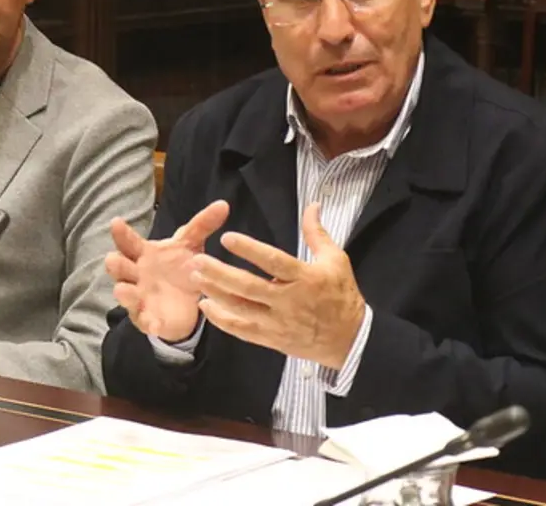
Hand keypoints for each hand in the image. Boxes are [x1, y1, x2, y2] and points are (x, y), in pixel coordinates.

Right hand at [105, 200, 229, 341]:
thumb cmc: (179, 266)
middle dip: (115, 265)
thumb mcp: (191, 244)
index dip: (121, 233)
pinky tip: (154, 325)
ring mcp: (139, 298)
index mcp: (143, 254)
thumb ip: (202, 225)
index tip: (116, 222)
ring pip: (126, 296)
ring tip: (123, 290)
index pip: (129, 242)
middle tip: (113, 259)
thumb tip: (224, 204)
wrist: (186, 301)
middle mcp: (136, 275)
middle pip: (120, 269)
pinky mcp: (149, 319)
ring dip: (124, 294)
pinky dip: (149, 323)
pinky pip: (145, 322)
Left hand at [191, 203, 365, 370]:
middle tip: (197, 261)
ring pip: (241, 308)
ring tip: (196, 278)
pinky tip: (207, 306)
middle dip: (220, 273)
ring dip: (216, 293)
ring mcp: (278, 322)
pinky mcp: (272, 339)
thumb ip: (317, 233)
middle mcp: (289, 301)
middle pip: (249, 286)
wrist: (349, 339)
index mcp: (305, 278)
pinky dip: (222, 319)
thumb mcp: (336, 260)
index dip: (249, 249)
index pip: (273, 261)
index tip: (227, 238)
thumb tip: (312, 205)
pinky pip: (242, 329)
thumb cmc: (341, 295)